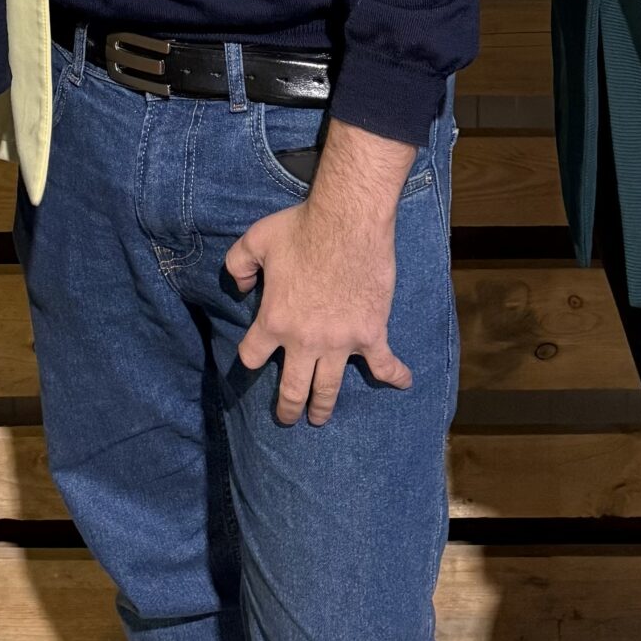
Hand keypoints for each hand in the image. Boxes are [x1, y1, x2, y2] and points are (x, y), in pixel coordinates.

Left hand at [226, 198, 410, 426]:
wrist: (349, 222)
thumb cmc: (302, 228)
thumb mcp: (255, 240)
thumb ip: (237, 264)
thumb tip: (239, 288)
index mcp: (275, 320)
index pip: (252, 356)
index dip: (250, 357)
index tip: (254, 359)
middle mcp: (304, 340)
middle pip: (291, 388)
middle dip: (287, 408)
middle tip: (287, 418)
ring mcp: (340, 342)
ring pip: (328, 389)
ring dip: (322, 407)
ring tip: (318, 418)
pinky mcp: (370, 334)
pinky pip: (384, 364)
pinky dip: (395, 375)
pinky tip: (402, 384)